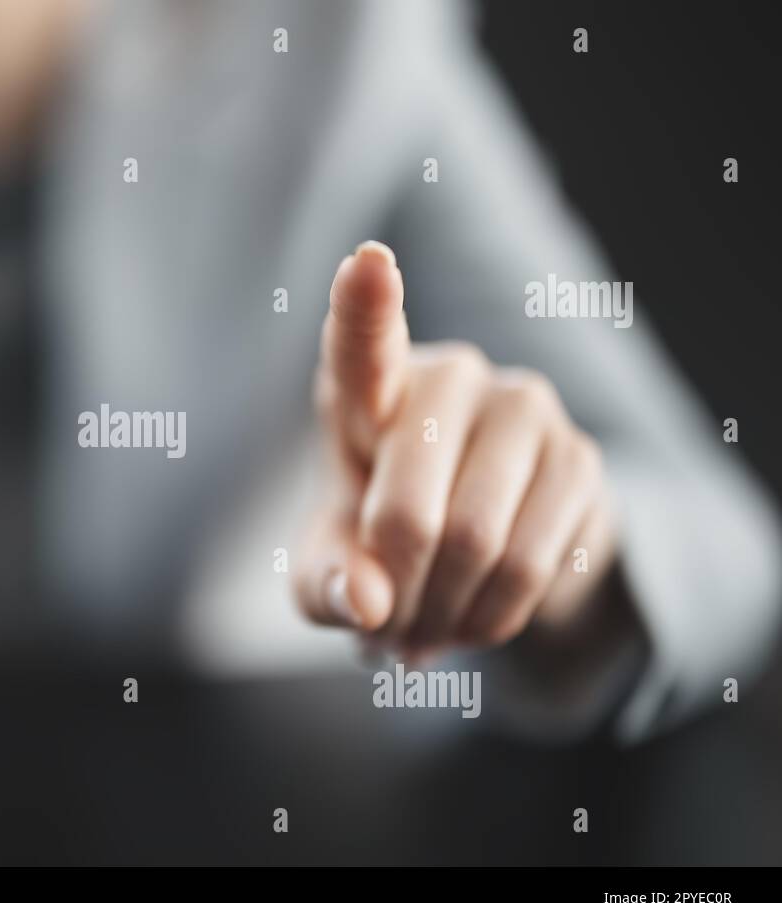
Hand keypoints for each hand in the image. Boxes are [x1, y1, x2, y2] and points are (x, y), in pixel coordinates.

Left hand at [294, 241, 617, 660]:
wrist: (478, 549)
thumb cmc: (375, 538)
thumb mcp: (328, 568)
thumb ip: (326, 583)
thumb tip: (368, 602)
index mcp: (366, 387)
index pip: (362, 339)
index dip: (364, 305)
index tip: (367, 263)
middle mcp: (449, 376)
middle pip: (408, 511)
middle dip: (392, 595)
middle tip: (381, 633)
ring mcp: (523, 407)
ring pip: (476, 546)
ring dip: (440, 616)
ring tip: (421, 631)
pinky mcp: (580, 456)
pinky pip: (531, 567)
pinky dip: (489, 620)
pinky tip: (470, 621)